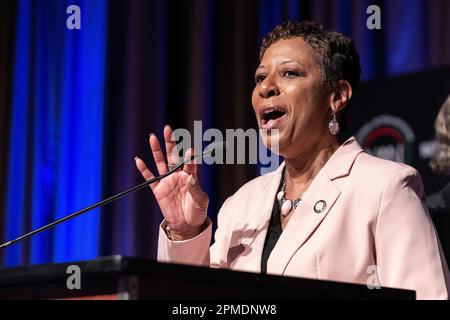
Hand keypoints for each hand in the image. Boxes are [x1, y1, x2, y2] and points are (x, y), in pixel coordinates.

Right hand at [135, 125, 208, 239]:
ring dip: (156, 150)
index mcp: (190, 176)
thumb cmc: (197, 211)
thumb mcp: (200, 200)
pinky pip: (150, 178)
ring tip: (152, 137)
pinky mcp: (158, 190)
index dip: (189, 157)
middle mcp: (178, 175)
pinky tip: (139, 160)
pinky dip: (144, 170)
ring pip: (160, 162)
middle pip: (173, 156)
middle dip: (170, 143)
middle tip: (168, 129)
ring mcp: (167, 181)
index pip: (189, 163)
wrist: (187, 225)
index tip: (189, 150)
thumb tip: (190, 176)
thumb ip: (195, 188)